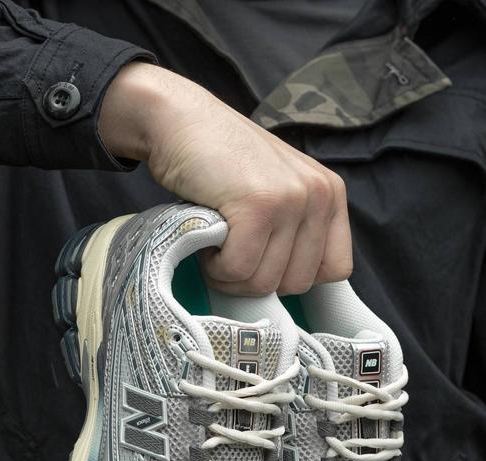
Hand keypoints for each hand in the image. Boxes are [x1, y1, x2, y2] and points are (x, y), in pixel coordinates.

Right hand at [99, 62, 351, 295]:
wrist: (179, 120)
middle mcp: (319, 195)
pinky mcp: (259, 206)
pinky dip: (215, 265)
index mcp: (331, 194)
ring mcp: (291, 199)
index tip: (264, 259)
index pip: (336, 270)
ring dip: (231, 274)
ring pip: (264, 282)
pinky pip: (238, 269)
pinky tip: (207, 237)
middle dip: (256, 279)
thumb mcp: (277, 193)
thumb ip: (297, 231)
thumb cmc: (221, 164)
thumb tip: (290, 286)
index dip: (293, 275)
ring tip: (218, 240)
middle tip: (231, 250)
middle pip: (297, 284)